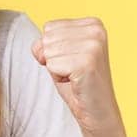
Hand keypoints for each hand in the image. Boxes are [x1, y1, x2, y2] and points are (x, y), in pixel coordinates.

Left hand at [31, 16, 124, 136]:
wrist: (98, 113)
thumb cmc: (78, 84)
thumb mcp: (59, 55)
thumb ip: (45, 42)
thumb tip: (39, 48)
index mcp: (93, 24)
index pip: (49, 27)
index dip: (53, 49)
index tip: (72, 61)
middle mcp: (96, 30)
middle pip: (47, 38)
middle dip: (53, 59)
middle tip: (73, 72)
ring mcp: (94, 46)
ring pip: (48, 51)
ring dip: (56, 69)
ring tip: (75, 77)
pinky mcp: (88, 62)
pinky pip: (52, 65)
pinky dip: (59, 78)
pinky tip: (76, 82)